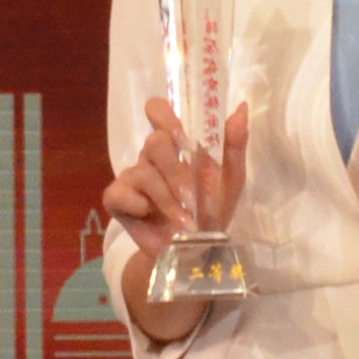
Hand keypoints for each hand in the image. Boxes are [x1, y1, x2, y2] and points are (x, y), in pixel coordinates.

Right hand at [97, 99, 247, 339]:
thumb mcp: (231, 179)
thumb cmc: (211, 210)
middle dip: (174, 170)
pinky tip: (150, 216)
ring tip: (183, 220)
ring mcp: (132, 176)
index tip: (183, 137)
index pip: (159, 110)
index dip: (165, 115)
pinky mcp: (118, 200)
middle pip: (154, 142)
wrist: (195, 251)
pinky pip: (121, 193)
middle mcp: (152, 156)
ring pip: (142, 171)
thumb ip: (234, 144)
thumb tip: (241, 108)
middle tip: (189, 193)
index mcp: (176, 145)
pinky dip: (139, 206)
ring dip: (166, 198)